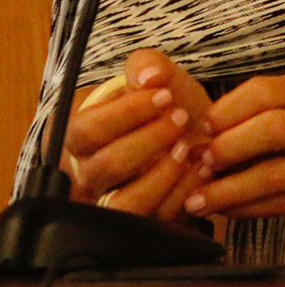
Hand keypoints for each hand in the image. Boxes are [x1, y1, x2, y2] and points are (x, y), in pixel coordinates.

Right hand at [65, 48, 212, 220]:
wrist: (193, 128)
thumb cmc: (166, 102)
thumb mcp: (157, 75)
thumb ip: (147, 66)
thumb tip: (150, 76)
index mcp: (83, 136)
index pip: (86, 130)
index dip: (126, 113)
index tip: (163, 95)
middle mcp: (91, 174)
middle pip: (106, 166)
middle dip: (150, 140)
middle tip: (180, 118)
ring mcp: (115, 200)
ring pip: (124, 203)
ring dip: (161, 174)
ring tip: (187, 147)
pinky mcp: (143, 220)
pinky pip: (155, 219)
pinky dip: (182, 192)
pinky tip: (200, 167)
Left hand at [183, 74, 284, 229]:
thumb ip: (257, 115)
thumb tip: (197, 136)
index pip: (265, 90)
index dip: (227, 109)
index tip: (202, 126)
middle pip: (271, 127)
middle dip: (229, 146)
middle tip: (201, 160)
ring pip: (273, 173)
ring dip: (229, 188)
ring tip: (198, 198)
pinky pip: (277, 204)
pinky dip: (244, 208)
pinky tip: (223, 210)